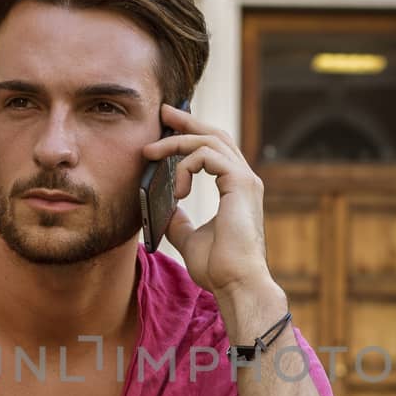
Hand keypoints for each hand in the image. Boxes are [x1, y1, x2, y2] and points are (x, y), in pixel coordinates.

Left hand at [147, 103, 272, 301]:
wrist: (236, 283)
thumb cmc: (219, 268)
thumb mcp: (190, 238)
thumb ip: (179, 220)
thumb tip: (165, 208)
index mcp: (235, 189)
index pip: (215, 149)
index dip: (192, 133)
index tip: (168, 126)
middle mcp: (244, 179)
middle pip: (215, 134)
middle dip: (187, 121)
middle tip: (163, 112)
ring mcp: (245, 179)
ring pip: (209, 140)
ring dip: (176, 141)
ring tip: (151, 152)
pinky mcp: (240, 183)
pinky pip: (207, 156)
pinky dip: (186, 166)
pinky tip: (178, 189)